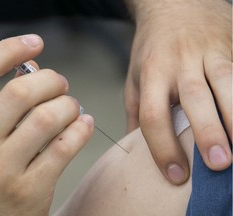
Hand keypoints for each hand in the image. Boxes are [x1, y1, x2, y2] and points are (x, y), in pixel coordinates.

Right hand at [0, 35, 93, 214]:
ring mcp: (3, 169)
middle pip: (23, 90)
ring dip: (69, 105)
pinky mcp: (31, 190)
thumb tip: (32, 69)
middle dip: (52, 80)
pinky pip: (65, 146)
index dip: (11, 49)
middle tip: (61, 84)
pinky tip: (83, 124)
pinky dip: (81, 129)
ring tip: (72, 107)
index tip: (35, 43)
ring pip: (49, 117)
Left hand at [124, 0, 231, 184]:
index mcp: (152, 73)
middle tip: (217, 165)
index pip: (153, 114)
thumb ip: (135, 112)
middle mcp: (180, 63)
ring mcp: (210, 53)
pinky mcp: (230, 47)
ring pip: (227, 84)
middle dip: (207, 132)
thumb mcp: (135, 78)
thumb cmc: (152, 49)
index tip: (173, 174)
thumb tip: (132, 147)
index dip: (161, 146)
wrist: (174, 4)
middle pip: (194, 98)